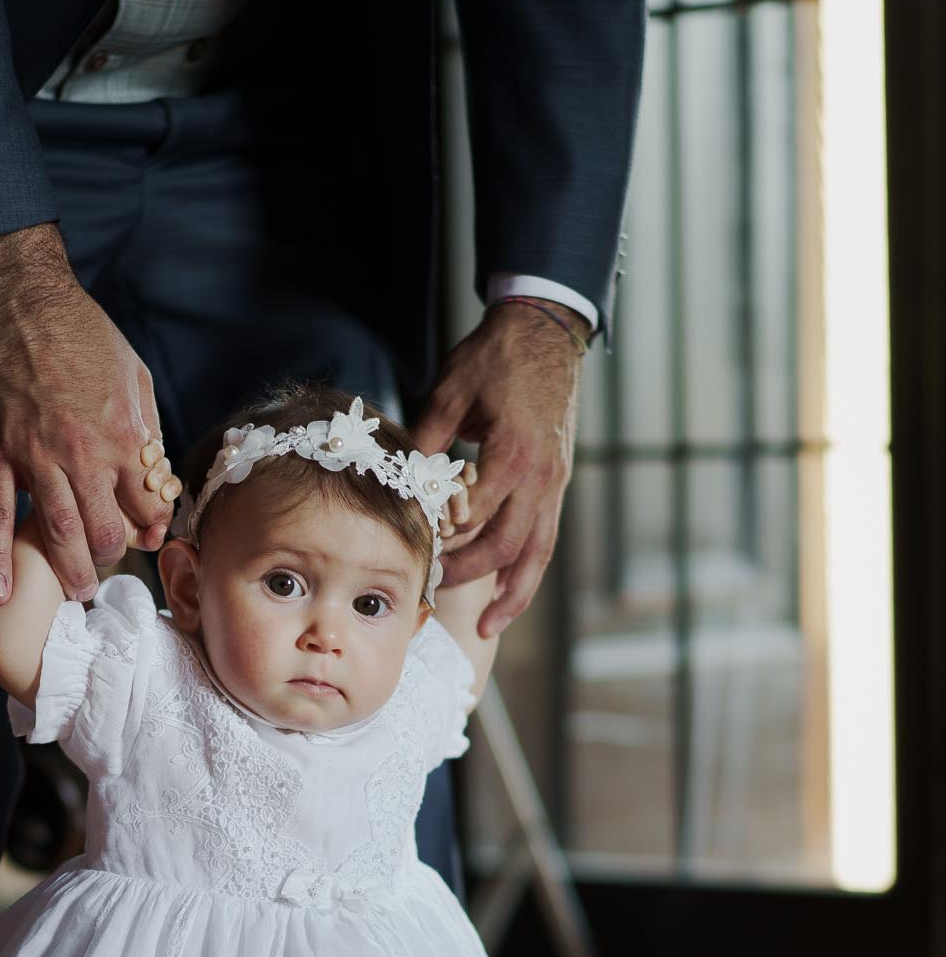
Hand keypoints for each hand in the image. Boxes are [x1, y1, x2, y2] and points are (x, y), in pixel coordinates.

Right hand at [0, 224, 181, 605]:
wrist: (16, 297)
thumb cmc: (79, 330)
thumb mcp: (132, 372)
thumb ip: (144, 426)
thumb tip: (153, 469)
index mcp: (123, 434)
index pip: (146, 505)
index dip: (151, 528)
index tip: (148, 538)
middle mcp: (82, 453)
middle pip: (104, 530)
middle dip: (111, 558)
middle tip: (109, 570)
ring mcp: (35, 457)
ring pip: (57, 532)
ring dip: (69, 571)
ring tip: (77, 593)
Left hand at [411, 301, 587, 636]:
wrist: (546, 331)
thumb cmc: (496, 355)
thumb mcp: (452, 391)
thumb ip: (426, 438)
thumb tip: (397, 478)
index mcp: (512, 455)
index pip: (473, 516)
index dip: (442, 541)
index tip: (411, 554)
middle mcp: (540, 477)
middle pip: (504, 547)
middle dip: (466, 575)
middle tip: (432, 591)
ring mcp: (555, 483)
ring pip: (537, 554)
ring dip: (513, 594)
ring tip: (487, 625)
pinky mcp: (558, 483)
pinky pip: (546, 539)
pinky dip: (528, 571)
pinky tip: (508, 592)